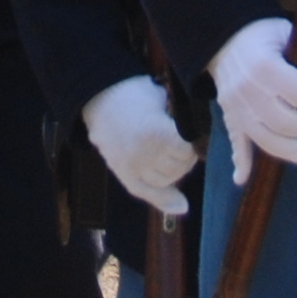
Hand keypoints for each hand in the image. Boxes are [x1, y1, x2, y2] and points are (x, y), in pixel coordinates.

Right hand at [82, 75, 198, 217]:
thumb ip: (178, 121)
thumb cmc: (134, 92)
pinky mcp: (120, 171)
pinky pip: (144, 192)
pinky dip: (163, 200)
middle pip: (178, 169)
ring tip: (173, 158)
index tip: (193, 138)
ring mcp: (130, 166)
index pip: (187, 152)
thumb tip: (198, 140)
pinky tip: (180, 205)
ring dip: (174, 173)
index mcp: (156, 134)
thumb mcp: (161, 100)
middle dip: (185, 159)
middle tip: (182, 147)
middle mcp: (143, 155)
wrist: (99, 95)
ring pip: (165, 181)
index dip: (193, 145)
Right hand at [208, 15, 296, 181]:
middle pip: (285, 122)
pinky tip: (242, 178)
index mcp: (264, 66)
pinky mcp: (230, 114)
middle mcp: (247, 89)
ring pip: (264, 139)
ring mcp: (236, 105)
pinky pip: (235, 142)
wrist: (223, 34)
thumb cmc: (263, 34)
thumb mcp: (286, 35)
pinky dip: (239, 161)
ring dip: (287, 151)